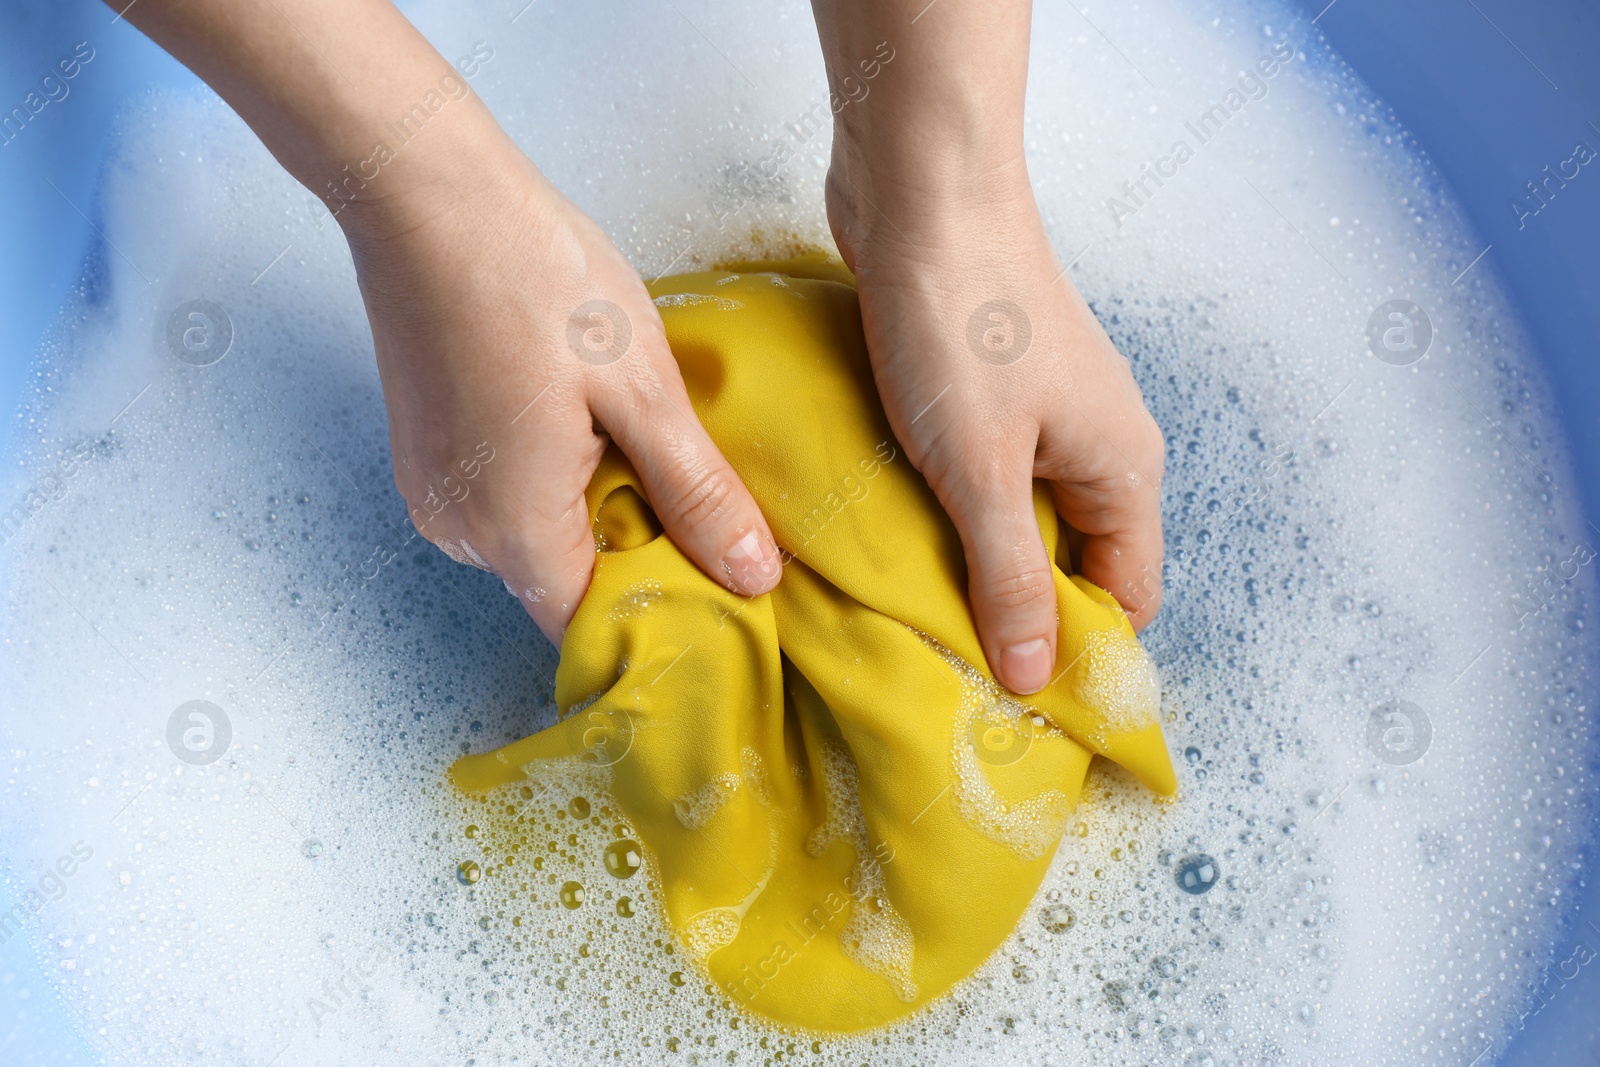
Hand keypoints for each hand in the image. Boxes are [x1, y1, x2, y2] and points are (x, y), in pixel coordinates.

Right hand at [338, 126, 781, 641]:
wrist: (428, 195)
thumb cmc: (534, 276)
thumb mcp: (643, 388)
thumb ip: (697, 494)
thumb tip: (753, 576)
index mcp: (514, 528)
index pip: (594, 628)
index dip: (660, 611)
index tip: (717, 581)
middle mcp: (459, 529)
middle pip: (565, 585)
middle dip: (635, 551)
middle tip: (690, 483)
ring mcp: (434, 491)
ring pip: (537, 540)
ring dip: (595, 508)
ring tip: (633, 431)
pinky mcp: (426, 455)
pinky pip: (504, 498)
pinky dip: (552, 479)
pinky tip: (583, 415)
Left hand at [825, 156, 1164, 694]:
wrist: (924, 193)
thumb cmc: (960, 326)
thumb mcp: (982, 470)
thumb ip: (1009, 577)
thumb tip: (1035, 676)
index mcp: (1124, 470)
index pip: (1125, 598)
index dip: (1075, 652)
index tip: (1007, 697)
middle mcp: (1100, 443)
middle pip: (1073, 563)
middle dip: (1017, 611)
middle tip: (945, 660)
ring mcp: (1046, 411)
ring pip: (1023, 518)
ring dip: (975, 559)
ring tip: (913, 604)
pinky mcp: (992, 387)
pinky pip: (986, 474)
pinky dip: (953, 508)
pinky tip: (901, 532)